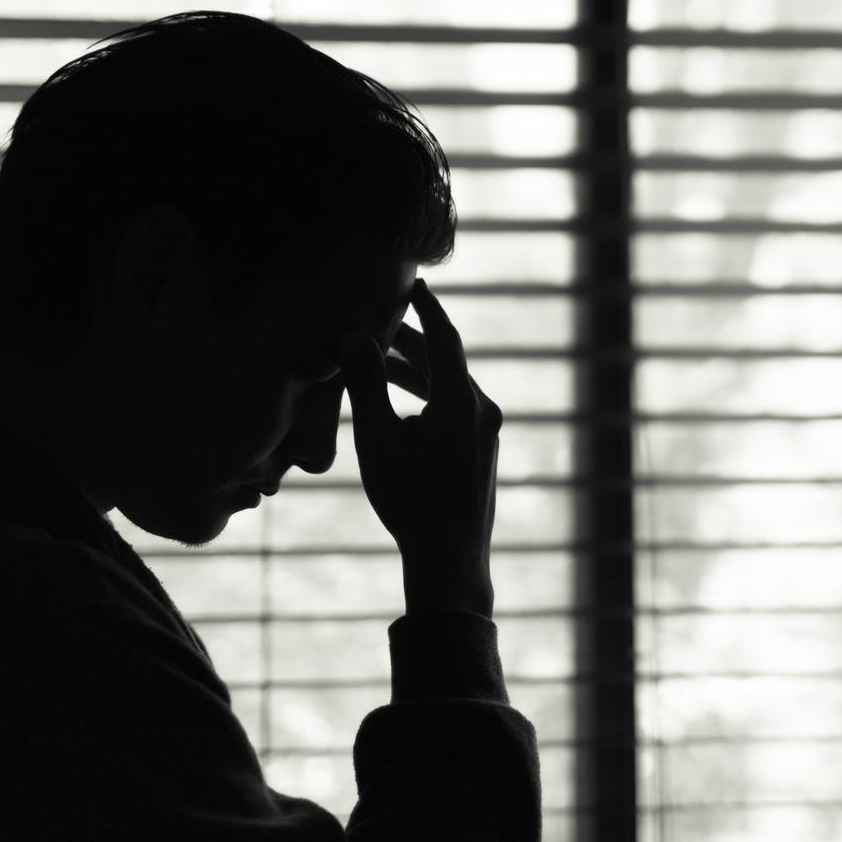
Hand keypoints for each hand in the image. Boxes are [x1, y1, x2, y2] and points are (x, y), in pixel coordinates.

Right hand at [336, 278, 500, 615]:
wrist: (449, 558)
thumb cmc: (410, 499)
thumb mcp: (377, 438)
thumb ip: (365, 384)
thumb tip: (354, 337)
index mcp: (463, 399)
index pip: (444, 336)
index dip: (426, 307)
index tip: (413, 283)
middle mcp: (483, 410)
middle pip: (446, 362)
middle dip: (411, 343)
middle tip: (378, 325)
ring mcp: (487, 433)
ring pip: (451, 388)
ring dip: (417, 373)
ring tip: (381, 364)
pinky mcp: (483, 453)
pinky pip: (456, 411)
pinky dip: (428, 398)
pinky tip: (402, 409)